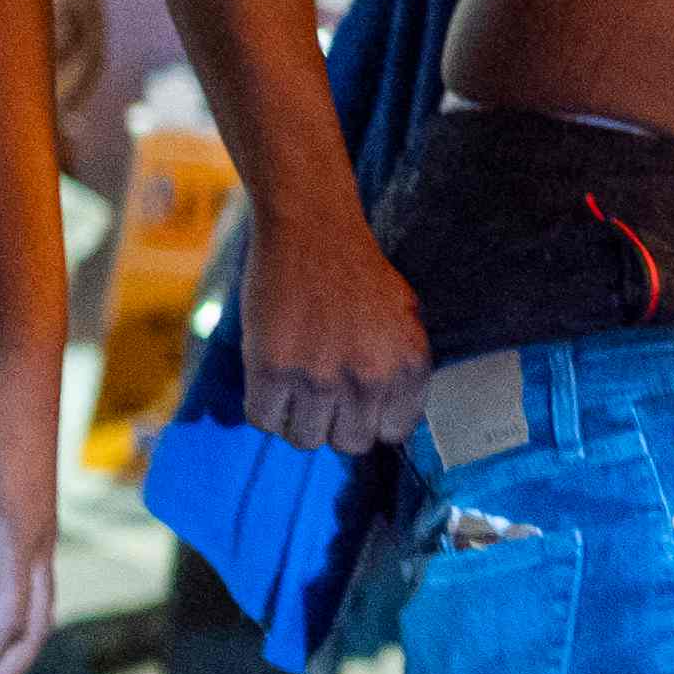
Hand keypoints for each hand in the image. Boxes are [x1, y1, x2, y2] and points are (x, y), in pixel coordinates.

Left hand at [0, 344, 64, 673]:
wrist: (21, 368)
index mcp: (22, 544)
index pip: (5, 626)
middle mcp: (38, 544)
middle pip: (29, 626)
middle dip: (1, 673)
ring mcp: (36, 528)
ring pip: (28, 602)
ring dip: (0, 641)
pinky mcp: (24, 510)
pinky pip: (15, 574)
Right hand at [244, 210, 432, 452]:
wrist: (312, 229)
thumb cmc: (358, 273)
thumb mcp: (406, 321)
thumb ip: (404, 373)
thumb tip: (392, 425)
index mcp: (409, 369)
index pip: (392, 434)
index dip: (370, 419)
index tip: (355, 402)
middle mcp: (370, 380)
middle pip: (349, 444)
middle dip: (334, 423)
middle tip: (321, 390)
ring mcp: (321, 378)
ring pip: (305, 439)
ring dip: (297, 418)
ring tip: (295, 383)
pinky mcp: (273, 370)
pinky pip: (264, 420)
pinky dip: (264, 406)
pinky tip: (270, 378)